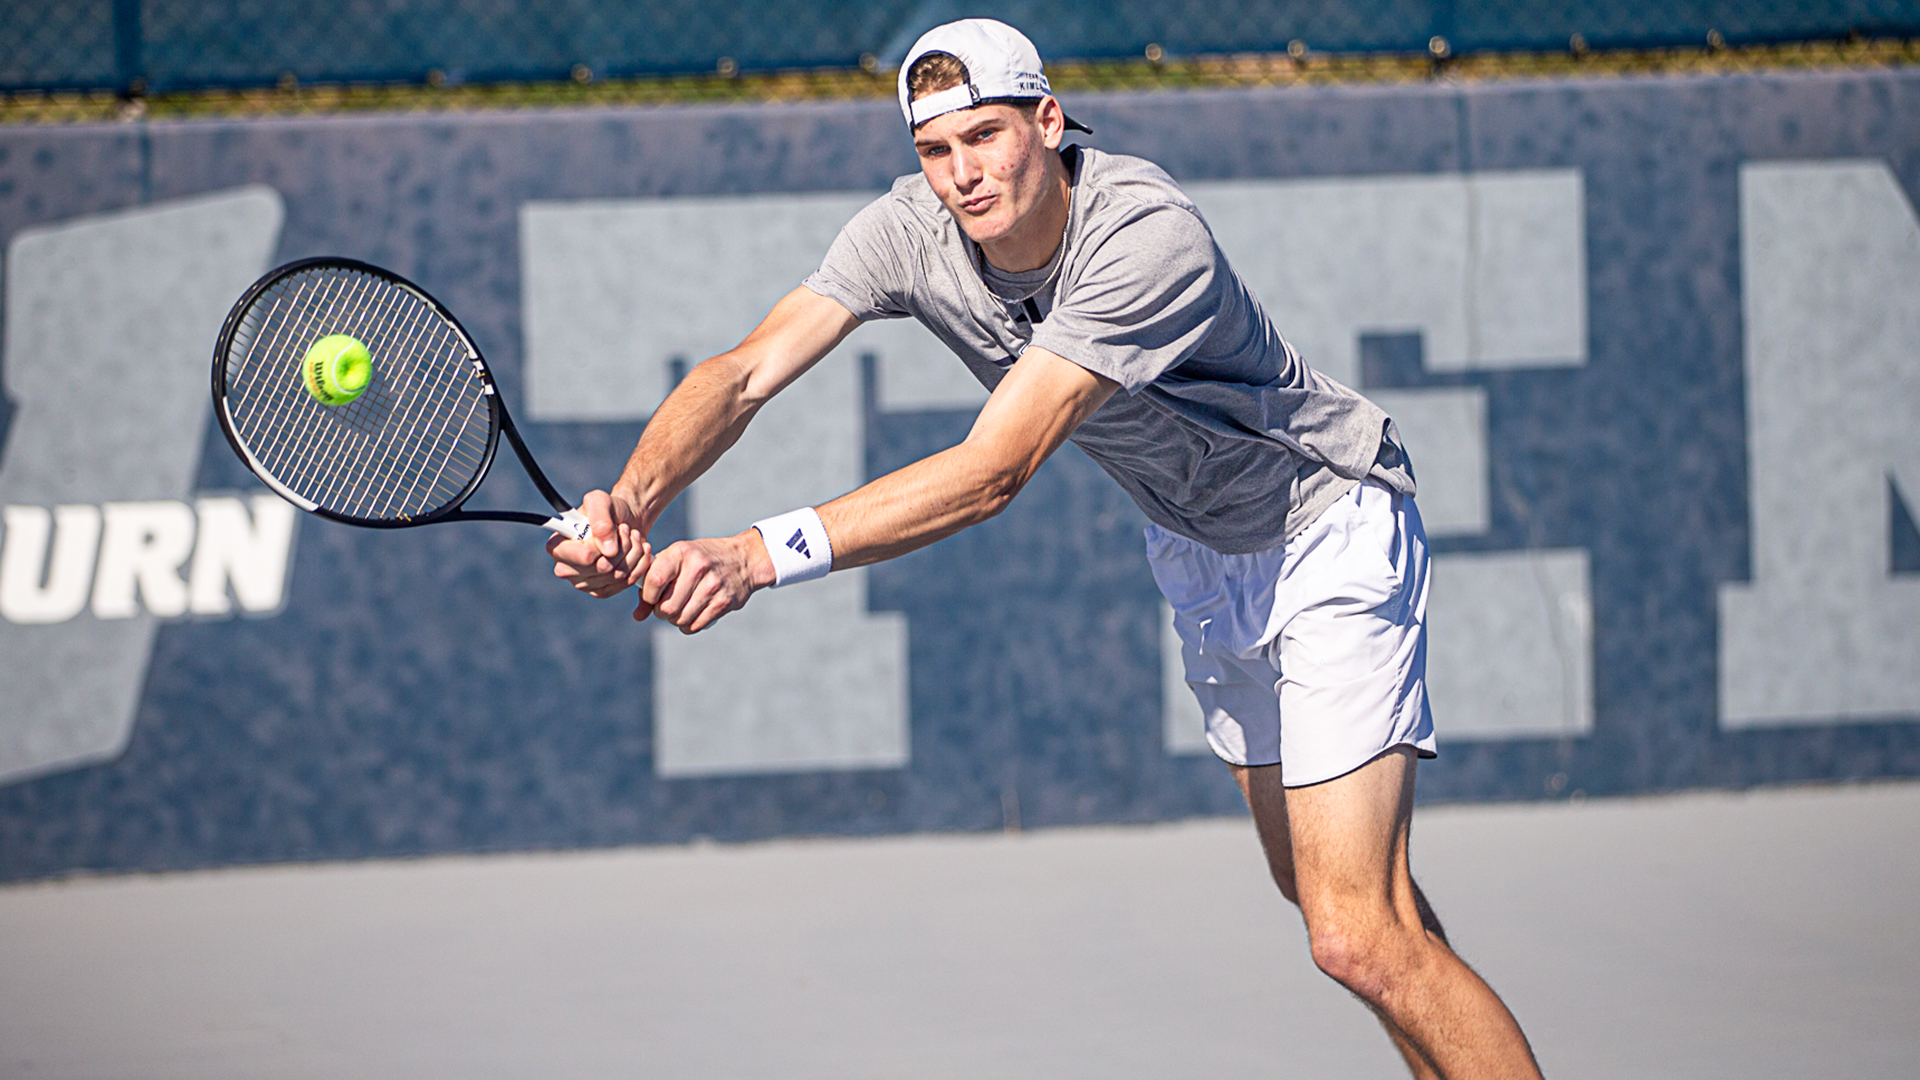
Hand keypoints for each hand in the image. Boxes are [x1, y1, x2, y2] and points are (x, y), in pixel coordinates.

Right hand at [548, 489, 650, 597]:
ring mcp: (582, 584)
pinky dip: (639, 565)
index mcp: (557, 548)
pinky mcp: (600, 591)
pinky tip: (640, 550)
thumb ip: (600, 519)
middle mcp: (565, 569)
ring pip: (618, 576)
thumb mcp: (600, 501)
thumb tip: (608, 551)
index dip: (605, 543)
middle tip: (628, 530)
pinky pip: (625, 583)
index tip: (615, 527)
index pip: (585, 557)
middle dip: (624, 546)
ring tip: (634, 536)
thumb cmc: (607, 509)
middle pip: (604, 568)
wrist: (623, 522)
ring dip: (634, 553)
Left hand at [637, 530, 776, 631]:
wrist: (744, 559)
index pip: (654, 581)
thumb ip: (654, 583)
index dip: (648, 596)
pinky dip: (688, 626)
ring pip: (680, 619)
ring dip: (675, 620)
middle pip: (666, 607)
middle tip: (666, 606)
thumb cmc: (702, 559)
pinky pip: (695, 626)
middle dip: (661, 612)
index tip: (652, 597)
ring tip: (680, 610)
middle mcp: (698, 567)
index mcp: (681, 552)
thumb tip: (637, 616)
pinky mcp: (724, 602)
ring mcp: (713, 586)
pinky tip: (692, 615)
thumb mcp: (677, 560)